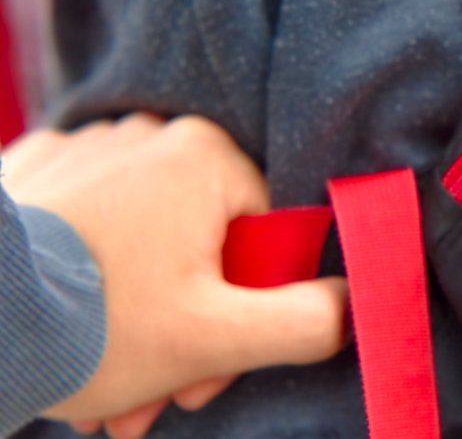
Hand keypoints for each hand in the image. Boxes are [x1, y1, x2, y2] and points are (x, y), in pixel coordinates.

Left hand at [3, 114, 348, 437]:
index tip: (209, 369)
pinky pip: (91, 226)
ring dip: (140, 316)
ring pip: (146, 243)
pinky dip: (92, 283)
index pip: (267, 234)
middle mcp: (148, 134)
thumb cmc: (90, 323)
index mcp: (204, 155)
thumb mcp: (216, 337)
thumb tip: (356, 305)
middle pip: (204, 244)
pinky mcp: (35, 170)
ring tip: (102, 383)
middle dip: (187, 331)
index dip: (251, 311)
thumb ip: (305, 321)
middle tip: (153, 397)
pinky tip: (70, 335)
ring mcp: (86, 147)